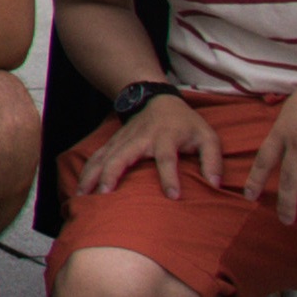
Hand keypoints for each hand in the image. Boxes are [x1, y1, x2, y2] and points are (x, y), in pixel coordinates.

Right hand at [67, 88, 221, 206]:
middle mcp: (140, 138)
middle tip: (106, 195)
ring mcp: (123, 140)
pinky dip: (87, 172)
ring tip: (83, 196)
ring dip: (92, 175)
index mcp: (165, 137)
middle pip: (123, 156)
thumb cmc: (186, 124)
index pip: (167, 158)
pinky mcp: (113, 143)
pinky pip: (97, 158)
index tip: (173, 197)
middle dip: (112, 174)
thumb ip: (213, 161)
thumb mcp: (208, 137)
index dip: (170, 177)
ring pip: (104, 157)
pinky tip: (81, 189)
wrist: (158, 100)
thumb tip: (215, 185)